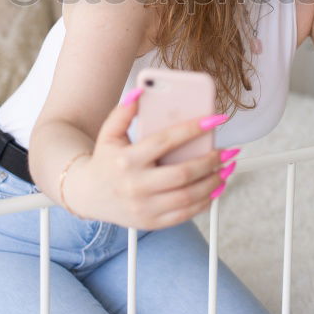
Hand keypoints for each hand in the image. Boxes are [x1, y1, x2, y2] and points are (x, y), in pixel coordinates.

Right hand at [65, 87, 238, 229]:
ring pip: (188, 197)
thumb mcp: (109, 132)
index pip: (165, 141)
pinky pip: (185, 214)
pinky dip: (205, 201)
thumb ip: (124, 111)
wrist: (87, 194)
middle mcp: (135, 186)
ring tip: (227, 168)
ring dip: (214, 182)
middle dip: (211, 161)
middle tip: (227, 150)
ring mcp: (144, 208)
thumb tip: (141, 90)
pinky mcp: (151, 222)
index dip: (193, 129)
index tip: (215, 119)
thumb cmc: (105, 159)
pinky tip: (216, 187)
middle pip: (183, 173)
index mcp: (126, 160)